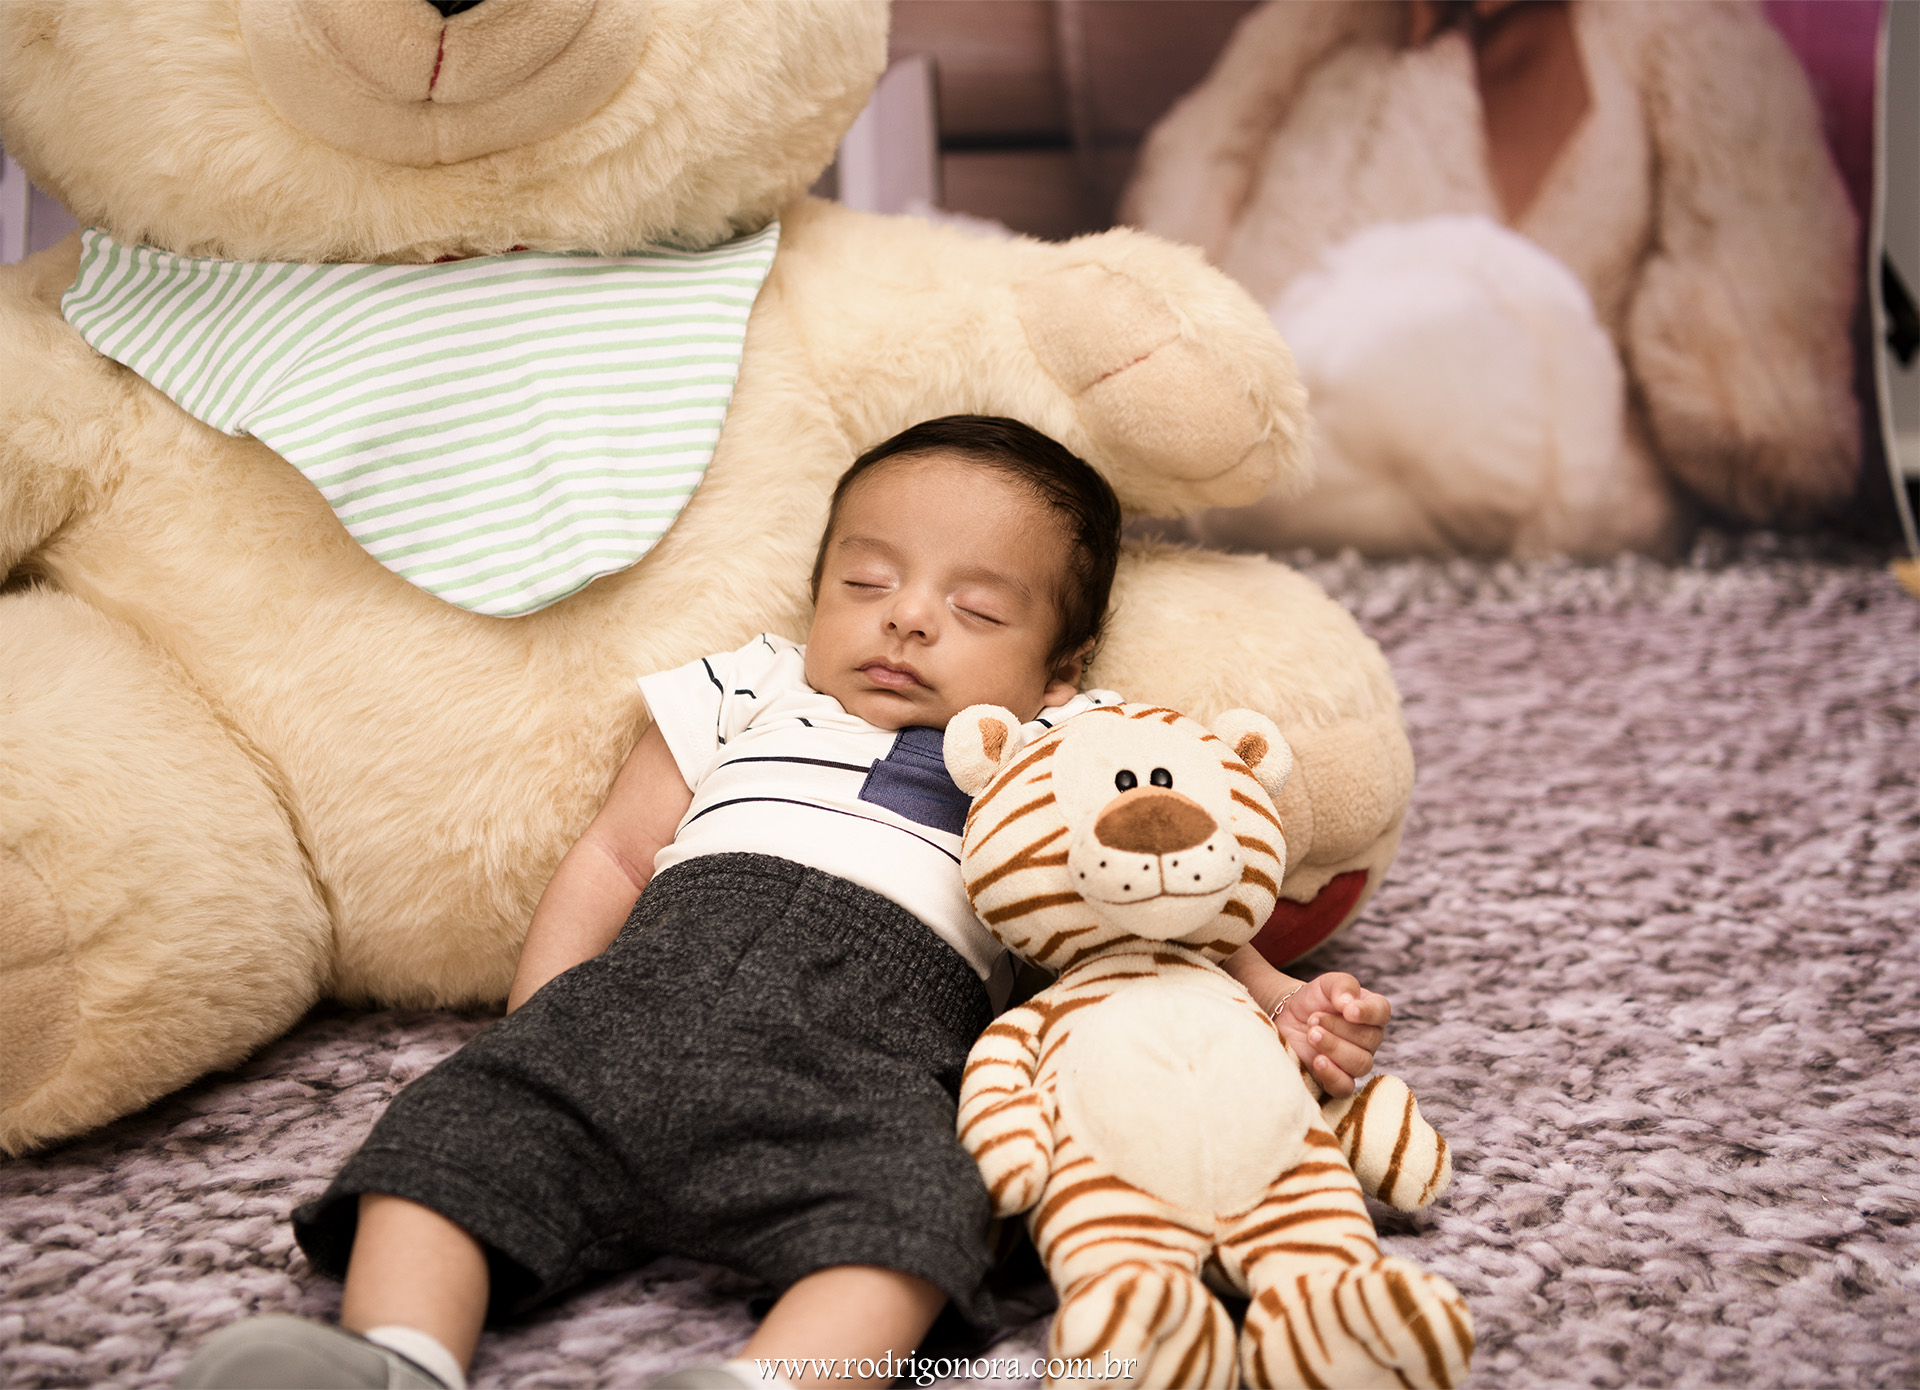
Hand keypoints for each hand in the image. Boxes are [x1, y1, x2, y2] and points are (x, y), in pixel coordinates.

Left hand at [1271, 972, 1390, 1098]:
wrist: (1288, 1018)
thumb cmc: (1313, 1000)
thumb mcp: (1326, 983)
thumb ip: (1342, 986)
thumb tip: (1349, 1003)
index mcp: (1371, 1012)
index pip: (1382, 1012)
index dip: (1367, 1013)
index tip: (1348, 1011)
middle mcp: (1369, 1039)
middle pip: (1369, 1039)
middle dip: (1338, 1028)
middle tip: (1313, 1019)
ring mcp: (1355, 1062)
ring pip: (1360, 1063)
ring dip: (1333, 1047)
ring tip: (1311, 1035)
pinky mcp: (1337, 1080)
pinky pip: (1345, 1087)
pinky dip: (1332, 1075)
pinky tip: (1318, 1061)